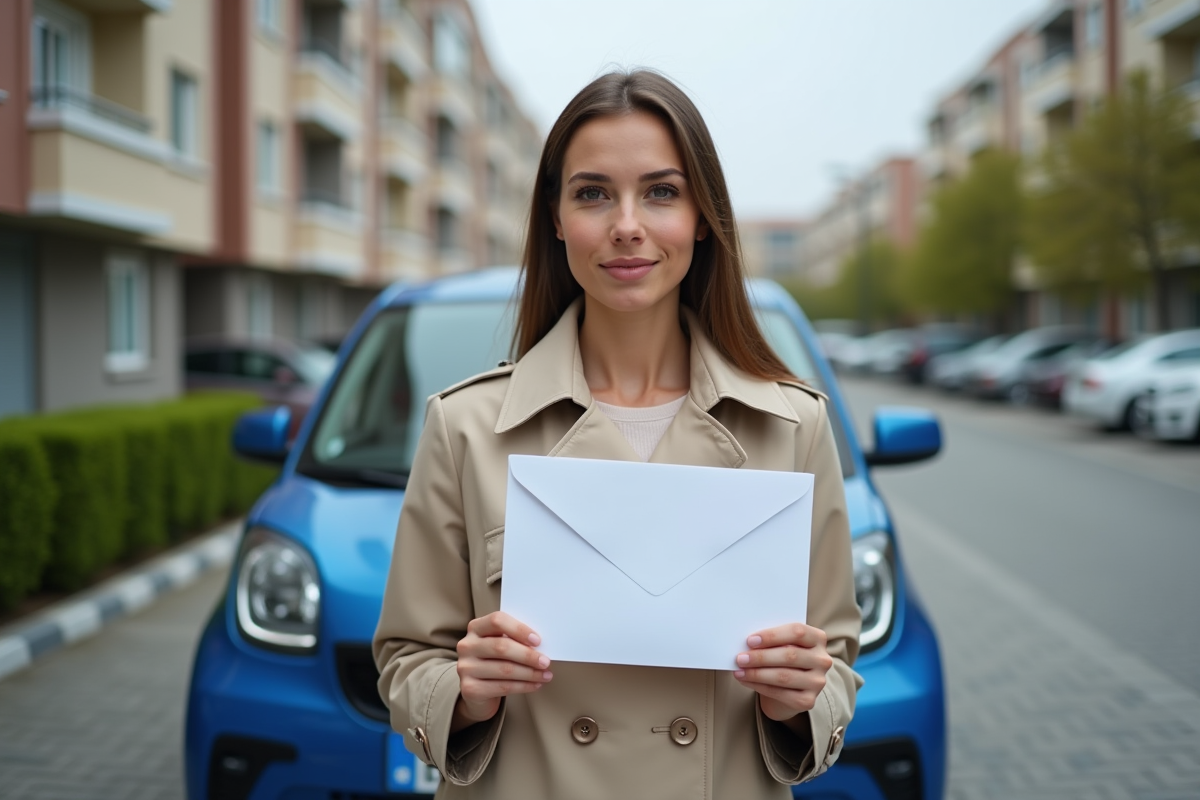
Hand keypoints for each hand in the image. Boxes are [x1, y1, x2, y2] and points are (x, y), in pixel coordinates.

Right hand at [452, 612, 551, 730]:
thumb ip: (514, 638)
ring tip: (545, 675)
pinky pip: (502, 687)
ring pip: (504, 669)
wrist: (477, 690)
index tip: (538, 641)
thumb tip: (542, 645)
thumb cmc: (494, 661)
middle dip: (528, 655)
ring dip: (530, 673)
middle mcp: (467, 645)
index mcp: (475, 627)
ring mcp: (466, 667)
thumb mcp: (500, 643)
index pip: (497, 620)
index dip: (519, 629)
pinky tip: (535, 685)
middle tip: (545, 662)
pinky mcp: (470, 689)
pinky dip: (523, 686)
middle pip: (501, 647)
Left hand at [733, 623, 832, 722]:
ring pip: (784, 676)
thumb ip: (772, 640)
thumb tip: (747, 643)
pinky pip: (780, 693)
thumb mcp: (782, 644)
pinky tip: (745, 680)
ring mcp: (817, 682)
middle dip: (761, 657)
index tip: (750, 640)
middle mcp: (822, 660)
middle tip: (741, 658)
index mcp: (818, 638)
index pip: (797, 632)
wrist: (790, 688)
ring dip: (757, 673)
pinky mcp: (808, 700)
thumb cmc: (783, 659)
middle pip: (790, 655)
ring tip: (740, 670)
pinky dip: (759, 686)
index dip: (773, 635)